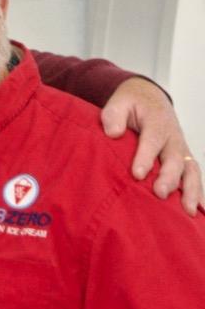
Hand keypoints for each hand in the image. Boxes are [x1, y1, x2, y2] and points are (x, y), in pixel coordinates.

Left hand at [101, 77, 201, 214]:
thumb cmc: (131, 103)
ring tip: (187, 211)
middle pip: (175, 159)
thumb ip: (114, 115)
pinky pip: (194, 176)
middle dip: (169, 178)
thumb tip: (113, 133)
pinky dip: (198, 193)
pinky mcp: (183, 159)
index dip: (145, 157)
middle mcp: (173, 138)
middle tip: (159, 194)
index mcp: (156, 123)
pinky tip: (198, 211)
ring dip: (191, 190)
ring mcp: (181, 149)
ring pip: (190, 170)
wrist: (148, 97)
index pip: (152, 141)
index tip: (137, 174)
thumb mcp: (119, 102)